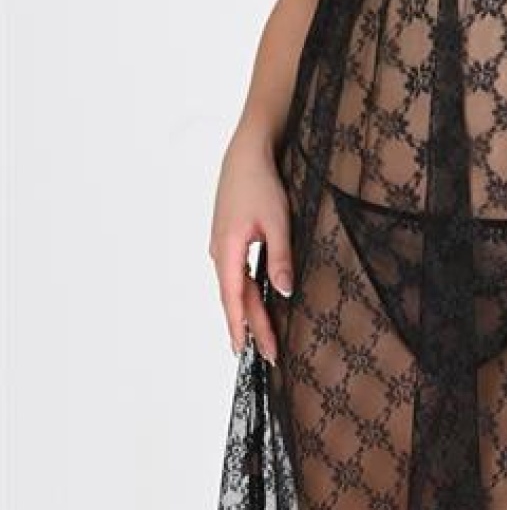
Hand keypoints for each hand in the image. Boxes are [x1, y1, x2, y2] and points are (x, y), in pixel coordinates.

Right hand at [208, 133, 293, 365]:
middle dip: (252, 327)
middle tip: (268, 355)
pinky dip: (244, 293)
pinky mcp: (228, 238)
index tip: (248, 353)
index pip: (234, 300)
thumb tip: (284, 292)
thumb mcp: (278, 221)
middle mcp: (219, 252)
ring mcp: (221, 245)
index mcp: (228, 250)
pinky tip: (252, 303)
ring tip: (260, 338)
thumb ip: (280, 257)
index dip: (242, 327)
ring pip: (234, 287)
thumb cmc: (261, 184)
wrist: (246, 154)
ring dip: (247, 312)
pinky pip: (235, 274)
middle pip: (236, 298)